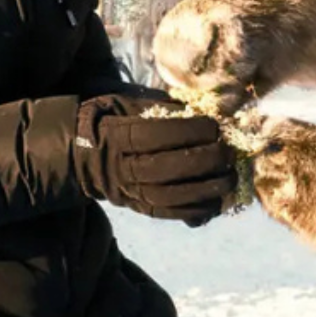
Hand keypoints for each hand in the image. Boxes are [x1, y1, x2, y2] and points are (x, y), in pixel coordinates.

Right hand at [72, 95, 237, 224]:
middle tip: (229, 152)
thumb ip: (159, 104)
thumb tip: (198, 108)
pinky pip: (171, 214)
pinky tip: (217, 201)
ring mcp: (131, 192)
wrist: (84, 154)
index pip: (155, 136)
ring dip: (207, 189)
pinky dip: (197, 211)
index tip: (214, 125)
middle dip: (204, 161)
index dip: (188, 131)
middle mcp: (123, 168)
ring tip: (231, 177)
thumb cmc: (112, 119)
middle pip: (167, 169)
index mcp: (118, 137)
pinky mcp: (141, 208)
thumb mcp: (127, 102)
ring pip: (171, 197)